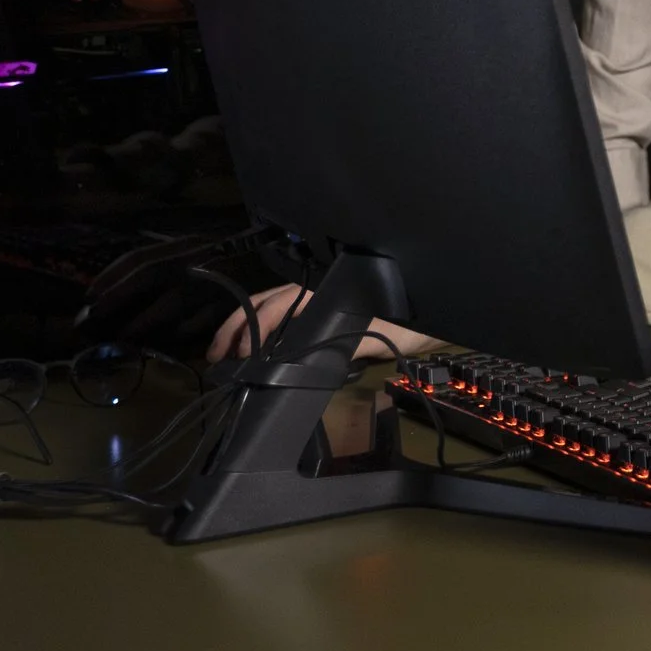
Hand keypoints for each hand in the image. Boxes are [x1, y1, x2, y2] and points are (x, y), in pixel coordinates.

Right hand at [205, 282, 441, 363]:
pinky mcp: (328, 310)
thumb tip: (308, 360)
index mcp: (330, 293)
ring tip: (224, 352)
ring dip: (247, 326)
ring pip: (274, 306)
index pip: (280, 306)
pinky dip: (266, 329)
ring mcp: (324, 299)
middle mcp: (322, 291)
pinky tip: (254, 348)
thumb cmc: (412, 324)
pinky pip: (290, 316)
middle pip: (269, 303)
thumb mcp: (378, 337)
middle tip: (214, 354)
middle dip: (238, 325)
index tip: (230, 350)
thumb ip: (344, 346)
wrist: (435, 317)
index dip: (252, 326)